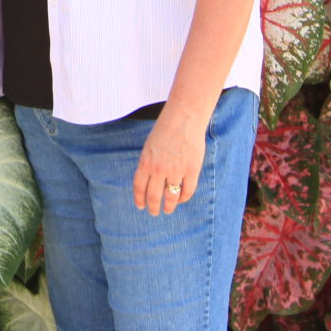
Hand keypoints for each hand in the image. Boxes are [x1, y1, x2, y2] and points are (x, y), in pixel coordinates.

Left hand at [133, 97, 210, 216]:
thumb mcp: (150, 147)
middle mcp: (159, 169)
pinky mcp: (191, 171)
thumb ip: (149, 164)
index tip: (141, 206)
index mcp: (145, 162)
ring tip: (168, 210)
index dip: (139, 200)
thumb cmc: (165, 130)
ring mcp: (176, 171)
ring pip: (171, 197)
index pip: (139, 188)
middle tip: (154, 212)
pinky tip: (180, 199)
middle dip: (153, 207)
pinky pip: (187, 191)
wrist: (183, 118)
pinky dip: (183, 198)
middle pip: (154, 196)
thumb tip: (149, 183)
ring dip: (168, 206)